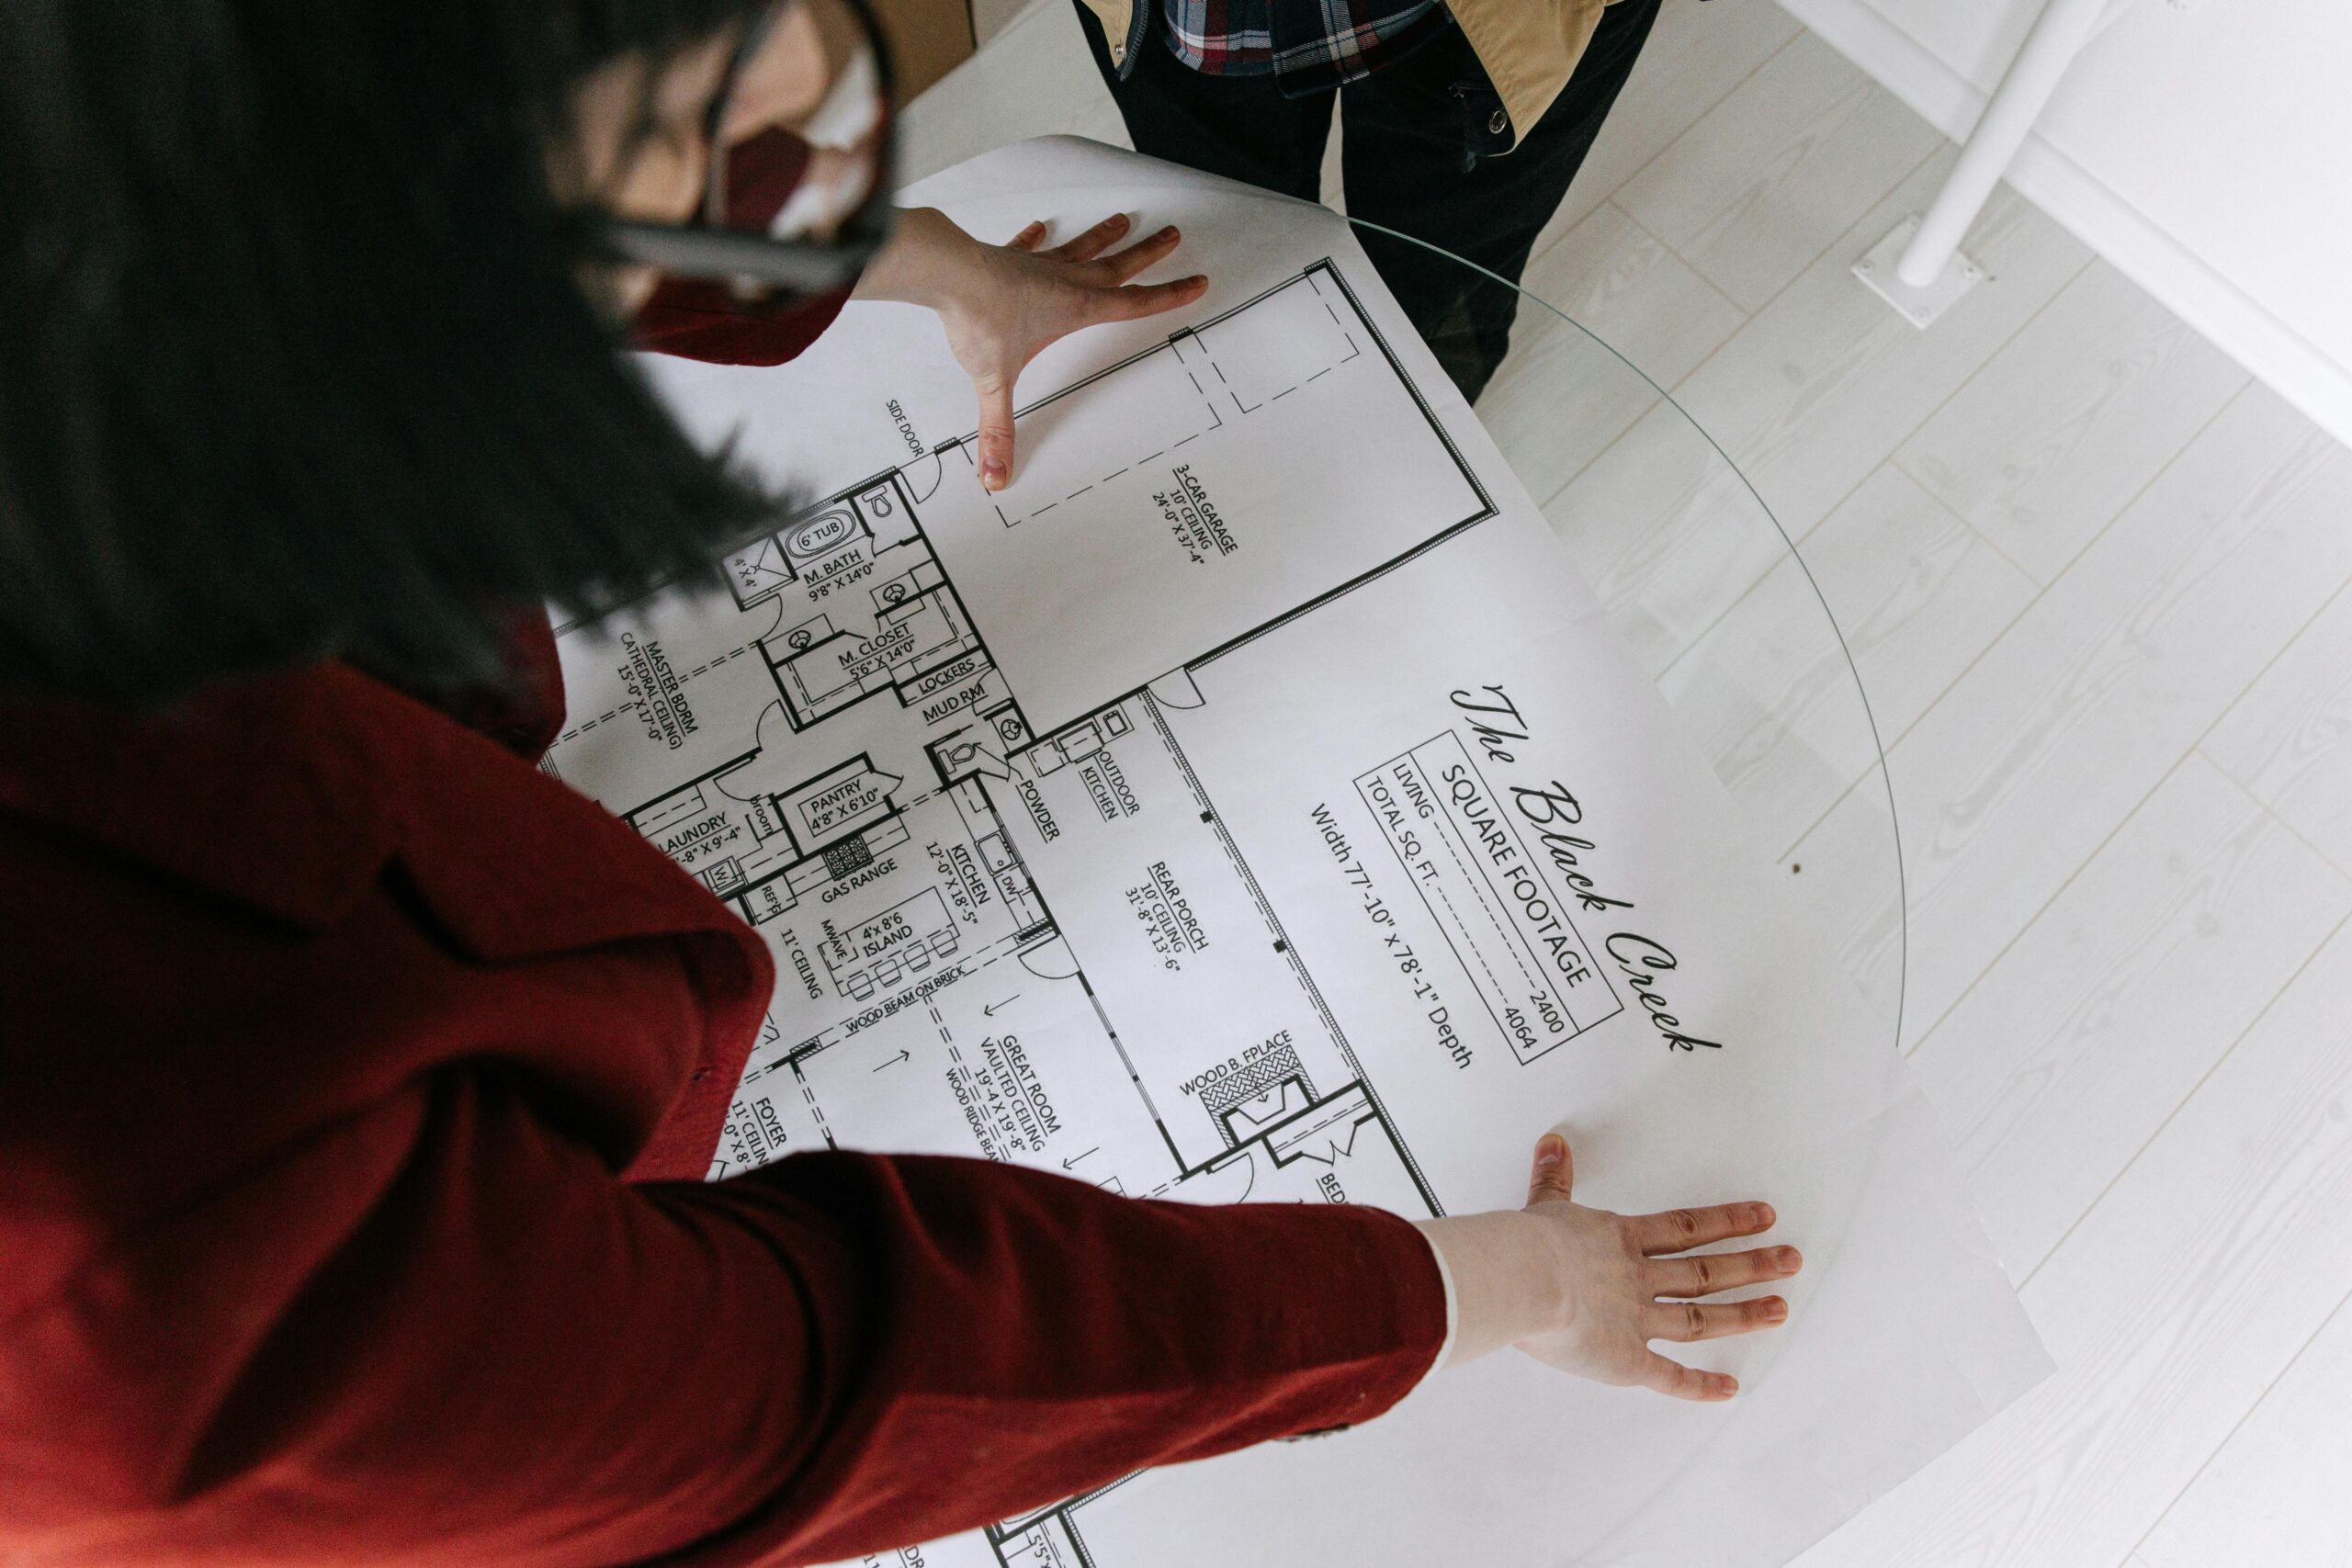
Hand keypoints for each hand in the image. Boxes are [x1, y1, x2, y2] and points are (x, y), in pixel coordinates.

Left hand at [854, 208, 1207, 489]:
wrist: (948, 274)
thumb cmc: (980, 320)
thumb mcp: (995, 384)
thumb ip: (999, 430)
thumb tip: (997, 475)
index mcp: (1076, 309)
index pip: (1135, 304)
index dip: (1169, 296)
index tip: (1196, 281)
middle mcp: (1064, 282)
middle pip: (1117, 266)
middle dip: (1148, 254)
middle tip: (1173, 236)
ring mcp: (1037, 267)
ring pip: (1081, 249)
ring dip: (1104, 237)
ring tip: (1123, 222)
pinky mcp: (1009, 258)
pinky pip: (1030, 246)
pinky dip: (1036, 239)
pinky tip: (1041, 229)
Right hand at [1413, 1134, 1799, 1400]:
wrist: (1524, 1278)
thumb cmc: (1528, 1243)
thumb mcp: (1544, 1204)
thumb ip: (1552, 1178)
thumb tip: (1552, 1143)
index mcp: (1621, 1240)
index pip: (1687, 1228)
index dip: (1727, 1222)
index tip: (1764, 1216)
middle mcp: (1638, 1278)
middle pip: (1705, 1271)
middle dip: (1752, 1265)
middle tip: (1793, 1260)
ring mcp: (1636, 1320)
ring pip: (1699, 1317)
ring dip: (1741, 1314)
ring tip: (1780, 1309)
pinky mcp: (1625, 1359)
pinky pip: (1668, 1375)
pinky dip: (1698, 1385)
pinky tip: (1729, 1388)